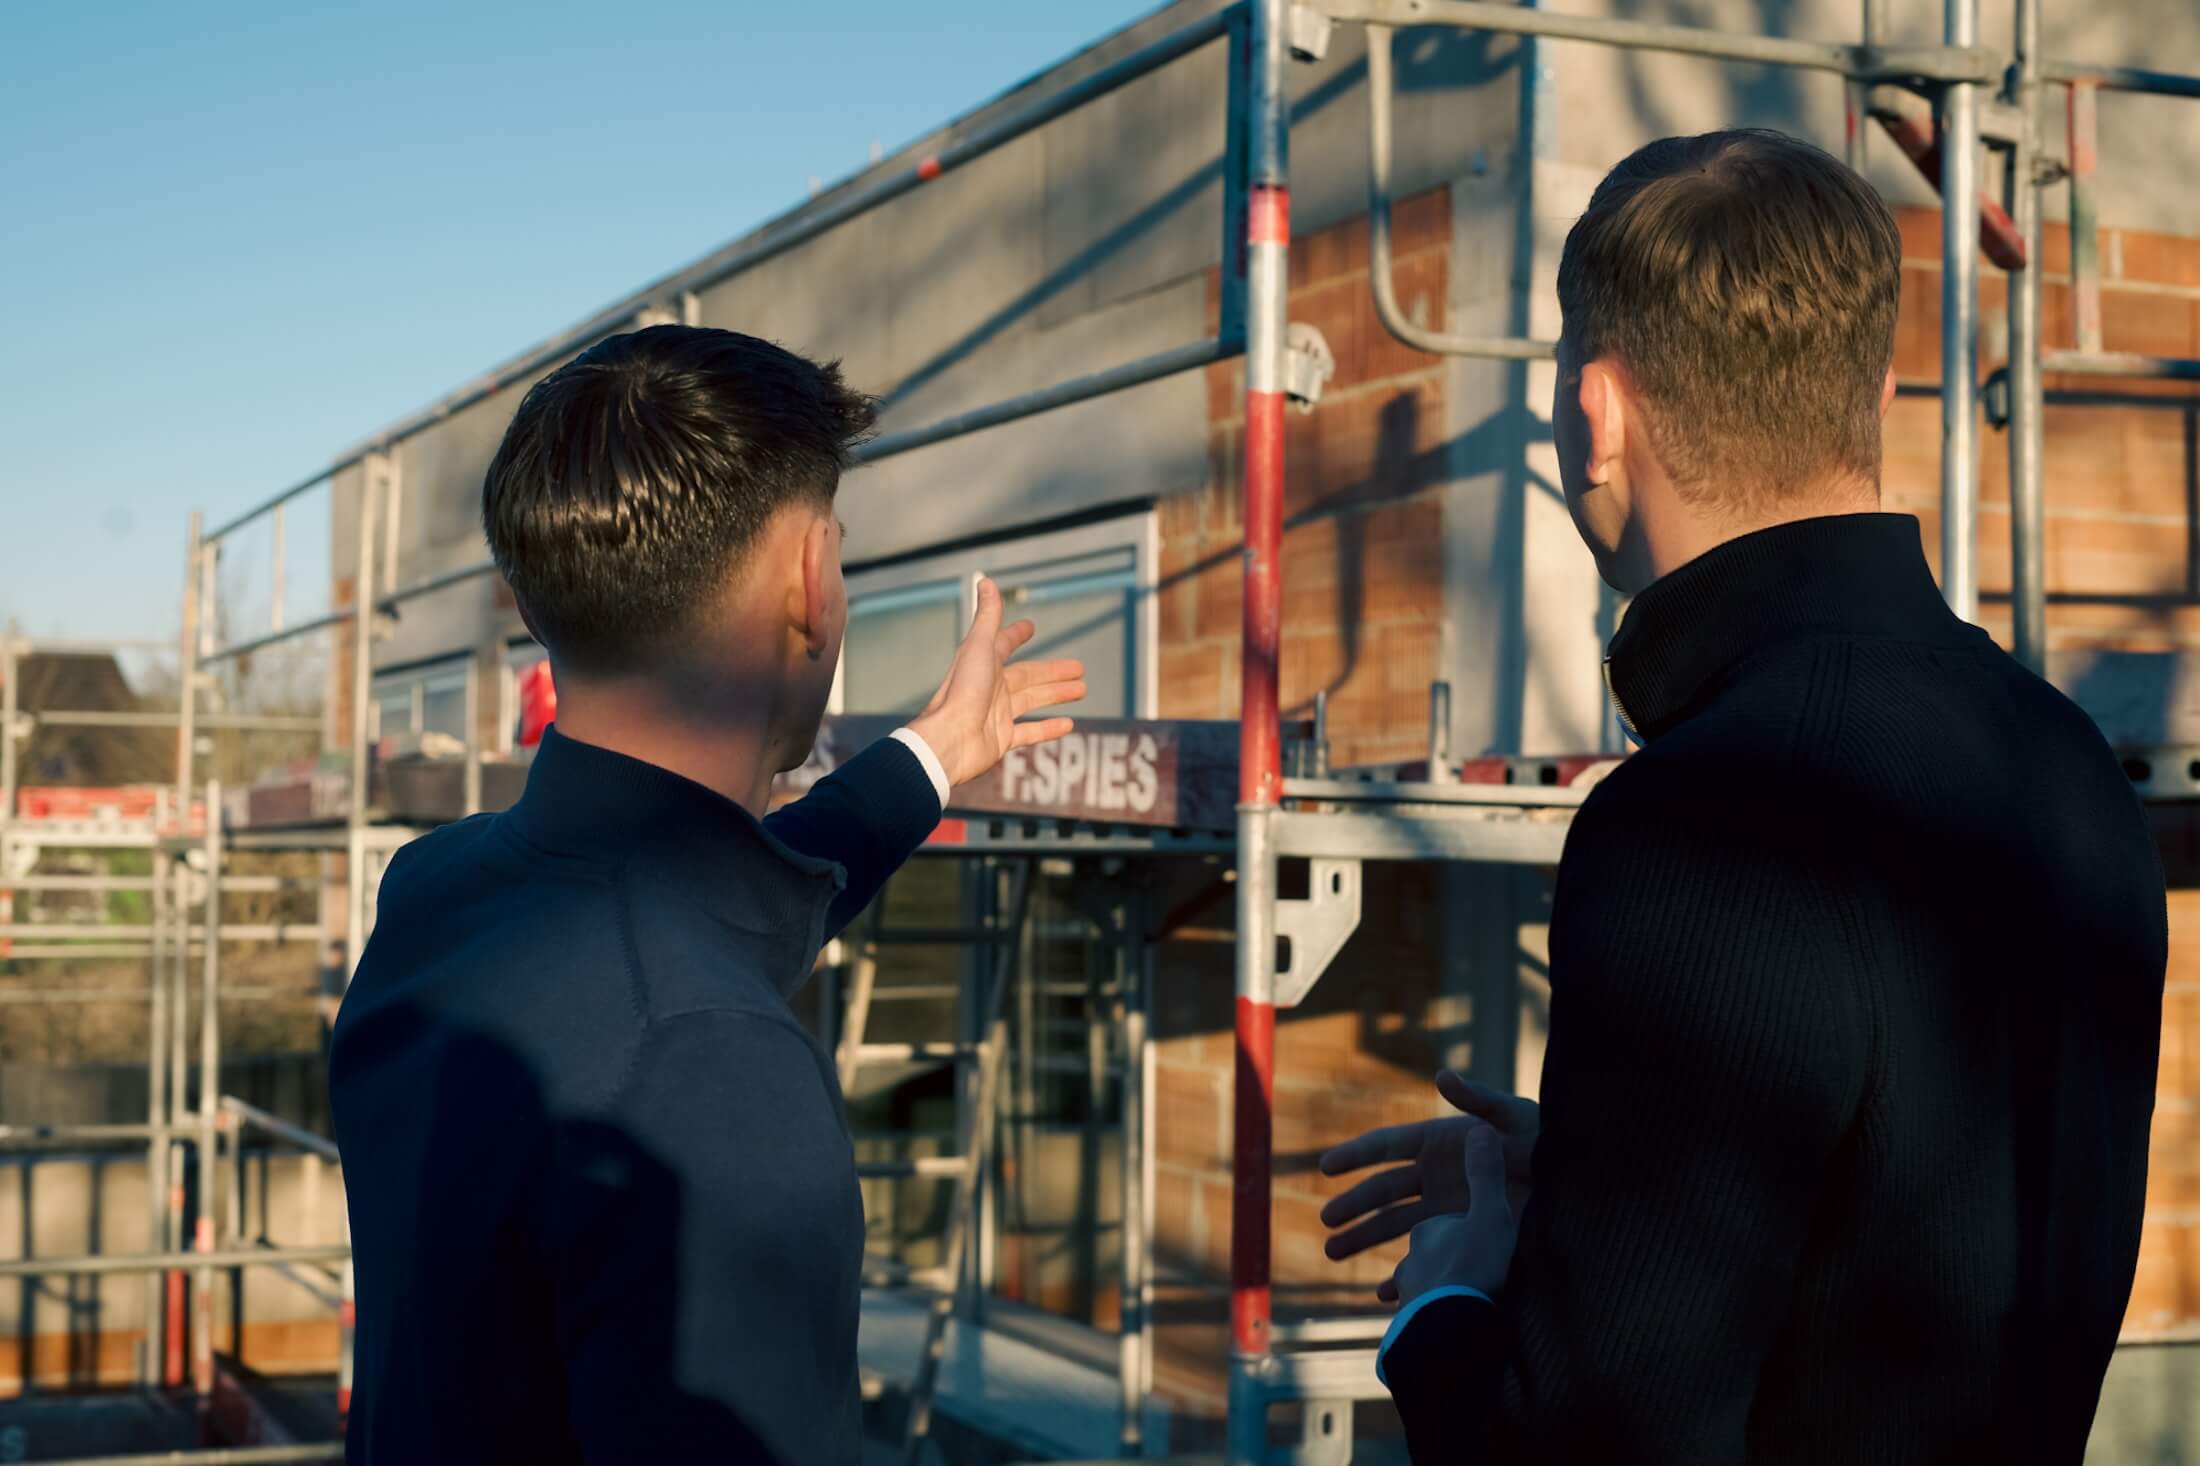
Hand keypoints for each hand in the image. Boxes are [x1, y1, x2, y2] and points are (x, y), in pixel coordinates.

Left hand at [904, 577, 1086, 787]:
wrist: (950, 740)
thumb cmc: (962, 691)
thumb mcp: (978, 647)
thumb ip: (987, 616)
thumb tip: (986, 580)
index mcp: (983, 663)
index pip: (1003, 644)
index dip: (1017, 634)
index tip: (1030, 627)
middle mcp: (989, 687)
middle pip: (1028, 676)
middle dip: (1053, 671)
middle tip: (1080, 668)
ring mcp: (996, 713)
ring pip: (1032, 701)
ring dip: (1056, 694)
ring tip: (1082, 690)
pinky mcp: (1001, 738)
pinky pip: (1030, 732)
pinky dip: (1049, 728)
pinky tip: (1069, 724)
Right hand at [1320, 1070, 1538, 1297]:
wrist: (1574, 1180)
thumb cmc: (1542, 1138)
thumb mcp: (1514, 1116)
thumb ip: (1478, 1100)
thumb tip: (1442, 1076)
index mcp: (1437, 1143)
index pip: (1387, 1148)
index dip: (1356, 1155)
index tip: (1326, 1167)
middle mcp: (1433, 1176)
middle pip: (1383, 1192)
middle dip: (1353, 1206)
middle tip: (1326, 1220)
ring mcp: (1445, 1207)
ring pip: (1394, 1225)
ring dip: (1363, 1238)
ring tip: (1331, 1253)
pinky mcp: (1462, 1234)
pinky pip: (1425, 1255)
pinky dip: (1404, 1271)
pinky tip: (1382, 1291)